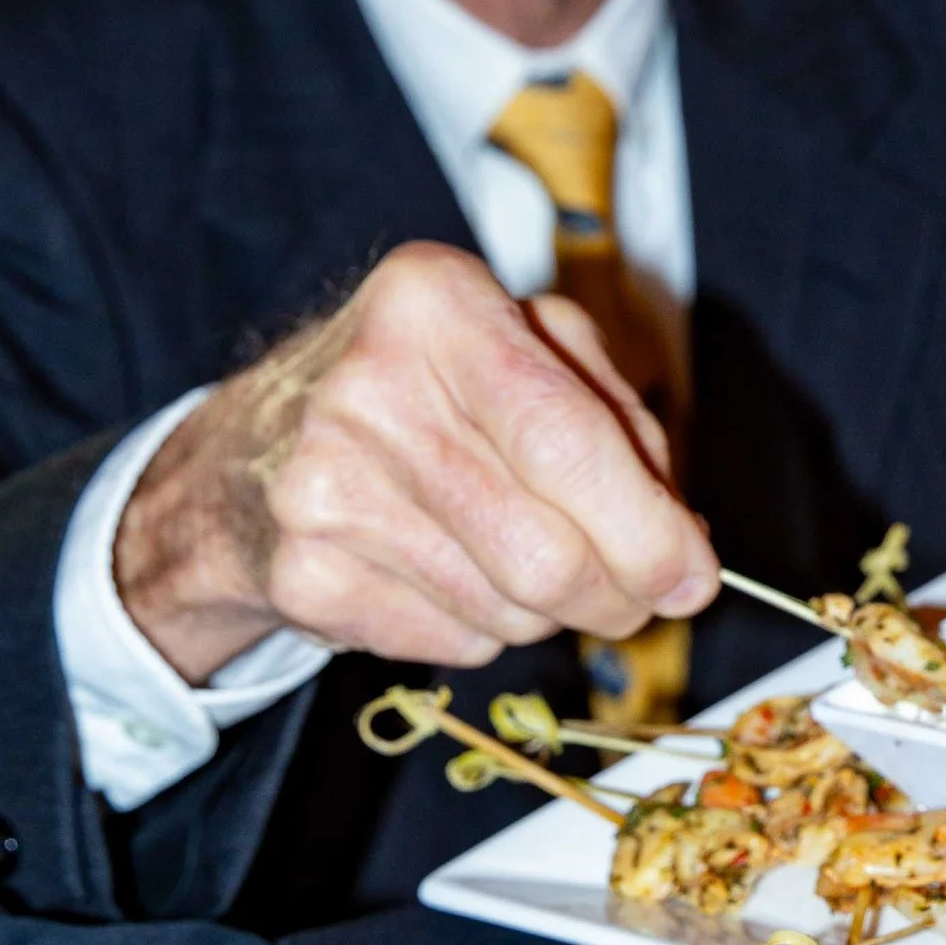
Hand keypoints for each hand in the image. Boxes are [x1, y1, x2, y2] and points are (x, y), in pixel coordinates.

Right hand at [115, 242, 716, 683]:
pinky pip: (453, 642)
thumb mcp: (523, 348)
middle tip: (639, 598)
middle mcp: (368, 387)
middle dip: (618, 594)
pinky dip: (484, 628)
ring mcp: (322, 488)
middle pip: (545, 549)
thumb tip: (683, 546)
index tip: (693, 576)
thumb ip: (616, 424)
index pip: (566, 438)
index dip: (647, 526)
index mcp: (435, 302)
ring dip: (550, 611)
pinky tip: (453, 575)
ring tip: (524, 561)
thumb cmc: (426, 390)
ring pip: (508, 610)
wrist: (251, 453)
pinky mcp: (304, 576)